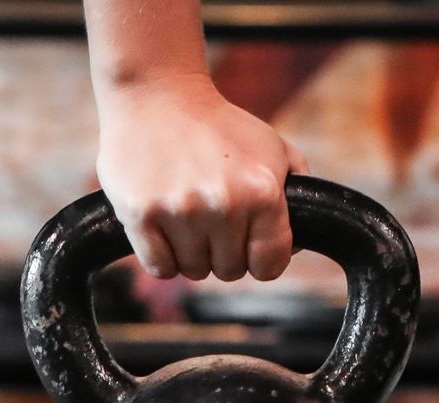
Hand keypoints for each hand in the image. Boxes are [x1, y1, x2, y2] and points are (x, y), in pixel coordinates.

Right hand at [95, 73, 308, 281]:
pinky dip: (162, 256)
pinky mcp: (140, 214)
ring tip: (186, 214)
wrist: (158, 95)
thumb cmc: (218, 126)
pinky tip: (163, 225)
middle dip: (222, 251)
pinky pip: (160, 268)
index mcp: (262, 191)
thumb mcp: (273, 147)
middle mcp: (224, 204)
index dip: (259, 259)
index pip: (269, 266)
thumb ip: (297, 192)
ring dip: (190, 252)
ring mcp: (180, 210)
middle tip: (210, 217)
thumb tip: (298, 246)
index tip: (247, 243)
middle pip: (229, 271)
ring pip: (193, 270)